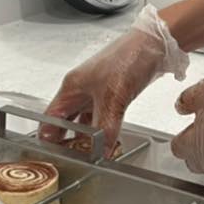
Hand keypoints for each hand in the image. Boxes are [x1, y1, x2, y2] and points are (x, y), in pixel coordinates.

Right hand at [42, 4, 189, 152]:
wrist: (155, 44)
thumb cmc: (128, 57)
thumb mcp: (113, 98)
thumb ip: (104, 128)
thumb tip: (100, 152)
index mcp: (71, 88)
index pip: (49, 119)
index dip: (48, 139)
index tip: (53, 156)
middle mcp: (80, 90)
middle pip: (64, 122)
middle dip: (67, 141)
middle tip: (72, 160)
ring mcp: (95, 92)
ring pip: (83, 121)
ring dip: (86, 138)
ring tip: (90, 155)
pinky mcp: (111, 94)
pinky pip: (100, 118)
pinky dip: (102, 131)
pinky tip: (107, 141)